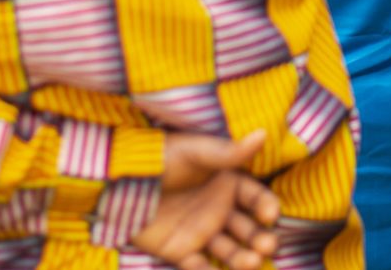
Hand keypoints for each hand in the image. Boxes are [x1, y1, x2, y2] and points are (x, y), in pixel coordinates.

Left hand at [131, 131, 280, 269]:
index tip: (270, 214)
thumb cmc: (161, 158)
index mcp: (226, 184)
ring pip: (229, 250)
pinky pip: (198, 266)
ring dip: (243, 258)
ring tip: (252, 262)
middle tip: (269, 246)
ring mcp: (200, 232)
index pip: (255, 198)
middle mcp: (218, 210)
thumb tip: (262, 134)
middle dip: (261, 238)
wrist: (120, 180)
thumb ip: (229, 152)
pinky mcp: (180, 251)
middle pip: (248, 228)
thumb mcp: (195, 152)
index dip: (266, 206)